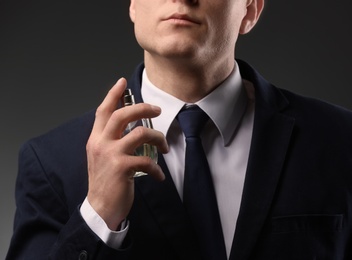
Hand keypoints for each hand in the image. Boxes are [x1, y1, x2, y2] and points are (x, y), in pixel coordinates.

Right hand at [86, 78, 168, 229]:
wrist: (99, 208)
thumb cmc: (105, 182)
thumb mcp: (101, 157)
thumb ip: (111, 141)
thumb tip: (131, 129)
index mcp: (96, 139)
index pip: (103, 111)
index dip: (113, 94)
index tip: (122, 81)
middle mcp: (101, 143)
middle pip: (122, 115)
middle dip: (143, 108)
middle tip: (158, 110)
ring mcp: (111, 155)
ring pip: (139, 133)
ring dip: (157, 138)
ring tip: (164, 148)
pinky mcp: (121, 168)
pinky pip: (147, 161)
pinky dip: (157, 169)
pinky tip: (158, 175)